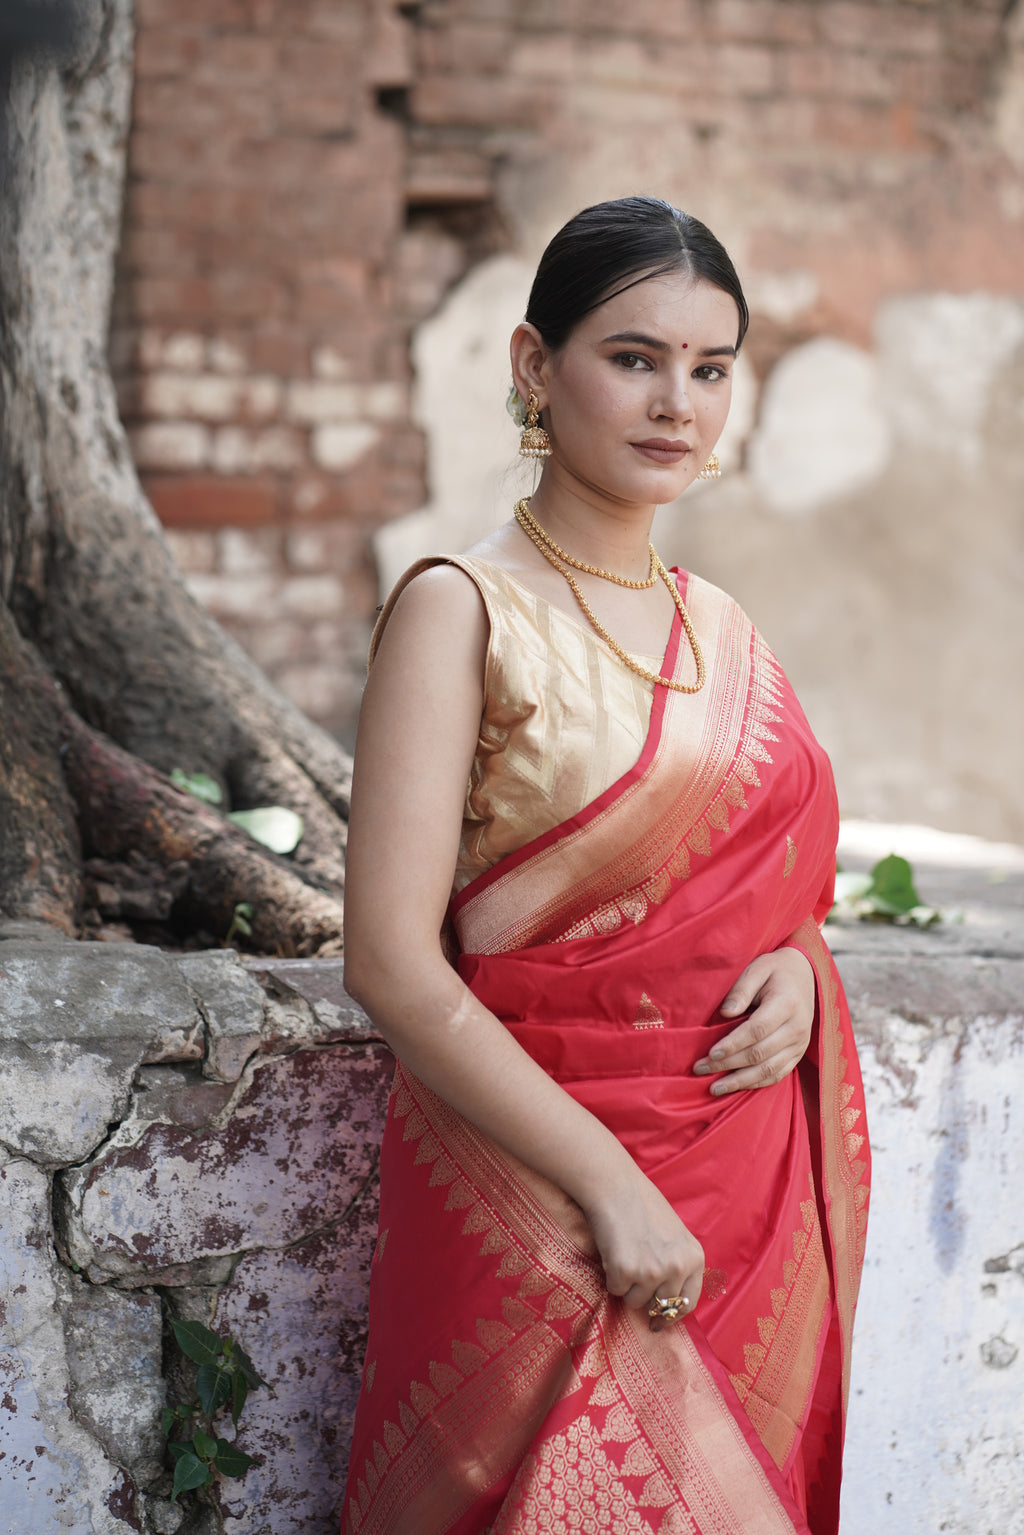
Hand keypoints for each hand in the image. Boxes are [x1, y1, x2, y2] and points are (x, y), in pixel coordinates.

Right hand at [584, 1170, 704, 1329]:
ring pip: (635, 1301)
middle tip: (634, 1272)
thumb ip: (677, 1263)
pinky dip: (610, 1276)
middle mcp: (677, 1268)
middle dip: (645, 1295)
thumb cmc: (642, 1205)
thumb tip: (666, 1304)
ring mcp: (652, 1272)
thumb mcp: (674, 1234)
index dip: (672, 1313)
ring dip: (626, 1285)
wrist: (615, 1186)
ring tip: (624, 1253)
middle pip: (660, 1305)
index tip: (660, 1320)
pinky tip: (613, 1251)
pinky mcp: (626, 1272)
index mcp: (694, 1258)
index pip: (689, 1302)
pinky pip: (615, 1290)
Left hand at [693, 946, 814, 1095]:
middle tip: (700, 1068)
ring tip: (714, 1088)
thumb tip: (725, 1012)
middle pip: (760, 1053)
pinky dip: (756, 1083)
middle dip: (728, 1064)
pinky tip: (735, 1086)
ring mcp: (800, 1044)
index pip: (757, 1029)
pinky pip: (778, 1075)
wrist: (806, 976)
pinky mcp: (798, 1054)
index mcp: (787, 1003)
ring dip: (740, 1081)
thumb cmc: (775, 971)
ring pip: (769, 1070)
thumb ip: (742, 989)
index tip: (711, 1053)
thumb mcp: (758, 968)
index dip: (733, 1043)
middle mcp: (797, 1027)